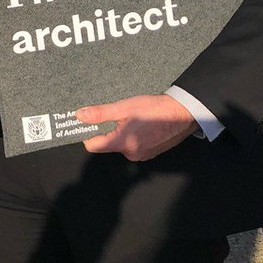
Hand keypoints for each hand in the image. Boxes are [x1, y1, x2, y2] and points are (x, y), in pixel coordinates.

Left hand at [77, 94, 197, 161]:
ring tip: (128, 118)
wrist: (182, 113)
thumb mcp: (123, 107)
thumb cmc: (154, 109)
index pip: (93, 146)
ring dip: (119, 133)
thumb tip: (80, 115)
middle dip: (106, 131)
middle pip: (107, 145)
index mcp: (122, 144)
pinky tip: (138, 124)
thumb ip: (100, 113)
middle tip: (111, 115)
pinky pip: (133, 146)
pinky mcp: (150, 152)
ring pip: (120, 145)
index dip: (87, 134)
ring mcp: (142, 155)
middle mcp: (131, 154)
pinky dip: (131, 136)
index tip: (87, 123)